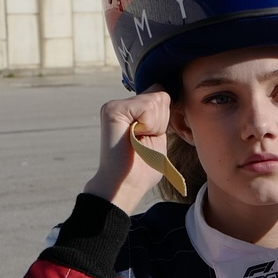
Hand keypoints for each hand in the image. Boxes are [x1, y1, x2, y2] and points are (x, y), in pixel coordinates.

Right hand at [82, 89, 170, 210]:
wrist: (125, 186)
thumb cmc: (143, 168)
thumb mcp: (158, 136)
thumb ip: (161, 114)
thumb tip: (164, 91)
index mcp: (132, 111)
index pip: (162, 96)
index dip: (165, 120)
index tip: (149, 138)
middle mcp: (121, 104)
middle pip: (161, 96)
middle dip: (161, 123)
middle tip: (143, 142)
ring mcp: (115, 105)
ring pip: (156, 101)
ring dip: (155, 127)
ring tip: (138, 142)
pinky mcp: (112, 109)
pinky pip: (147, 106)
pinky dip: (149, 126)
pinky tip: (134, 138)